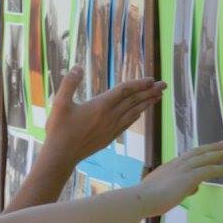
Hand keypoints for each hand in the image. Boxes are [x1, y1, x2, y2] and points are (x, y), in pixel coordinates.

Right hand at [43, 67, 163, 165]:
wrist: (61, 155)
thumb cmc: (58, 129)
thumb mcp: (59, 103)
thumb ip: (69, 84)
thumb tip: (77, 67)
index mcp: (100, 106)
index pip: (124, 91)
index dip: (138, 84)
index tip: (151, 79)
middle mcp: (110, 116)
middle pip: (134, 101)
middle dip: (149, 91)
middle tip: (164, 84)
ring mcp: (111, 128)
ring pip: (134, 112)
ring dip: (147, 103)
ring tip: (158, 96)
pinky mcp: (109, 137)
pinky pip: (127, 123)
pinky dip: (137, 115)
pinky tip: (140, 113)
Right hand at [137, 142, 222, 214]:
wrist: (142, 199)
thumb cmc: (146, 199)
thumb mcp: (160, 191)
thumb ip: (176, 188)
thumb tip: (191, 189)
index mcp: (167, 168)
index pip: (185, 158)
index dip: (198, 153)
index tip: (205, 151)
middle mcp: (175, 165)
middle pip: (196, 153)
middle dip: (210, 148)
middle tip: (222, 144)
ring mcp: (183, 170)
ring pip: (204, 158)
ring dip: (217, 154)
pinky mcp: (189, 177)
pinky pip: (209, 170)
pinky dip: (219, 168)